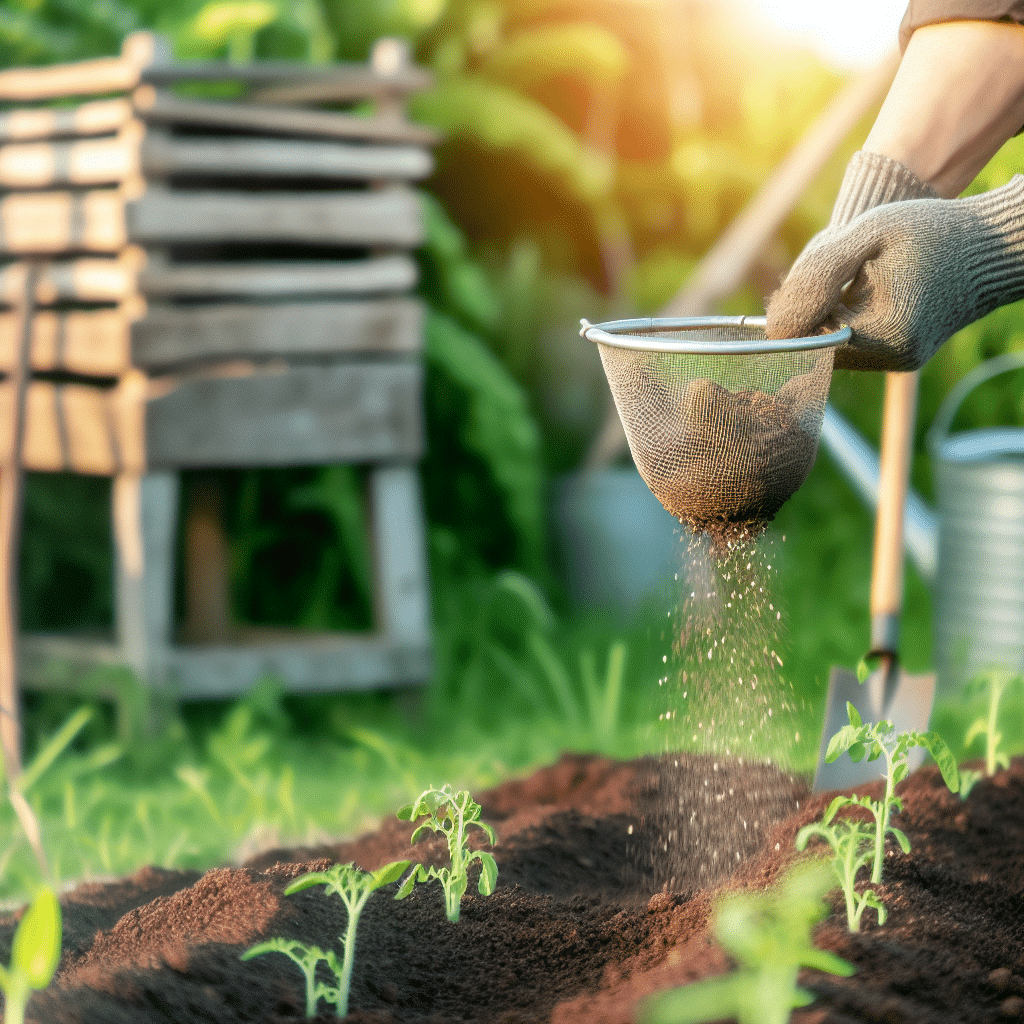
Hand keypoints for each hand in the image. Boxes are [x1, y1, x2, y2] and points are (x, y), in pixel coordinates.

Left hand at [766, 177, 1023, 370]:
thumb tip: (774, 326)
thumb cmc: (930, 230)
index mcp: (885, 332)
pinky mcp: (903, 356)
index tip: (809, 275)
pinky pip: (855, 345)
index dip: (794, 309)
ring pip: (834, 349)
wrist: (990, 244)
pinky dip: (847, 320)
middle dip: (811, 312)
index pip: (806, 340)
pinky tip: (862, 289)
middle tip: (834, 272)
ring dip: (827, 316)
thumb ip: (817, 276)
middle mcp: (893, 358)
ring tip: (854, 277)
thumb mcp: (868, 235)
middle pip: (817, 349)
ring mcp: (900, 361)